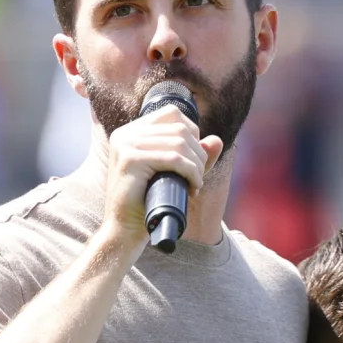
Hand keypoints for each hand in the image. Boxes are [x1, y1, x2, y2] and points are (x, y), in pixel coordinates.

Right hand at [102, 105, 223, 246]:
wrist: (126, 229)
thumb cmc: (150, 201)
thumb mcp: (176, 173)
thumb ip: (195, 156)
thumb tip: (217, 140)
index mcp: (131, 132)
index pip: (172, 113)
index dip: (192, 132)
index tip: (194, 158)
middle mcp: (126, 134)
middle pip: (179, 128)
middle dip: (198, 153)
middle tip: (198, 176)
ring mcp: (125, 144)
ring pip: (179, 144)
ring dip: (196, 165)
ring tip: (195, 183)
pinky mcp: (130, 159)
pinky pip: (173, 159)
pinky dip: (191, 172)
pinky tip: (193, 186)